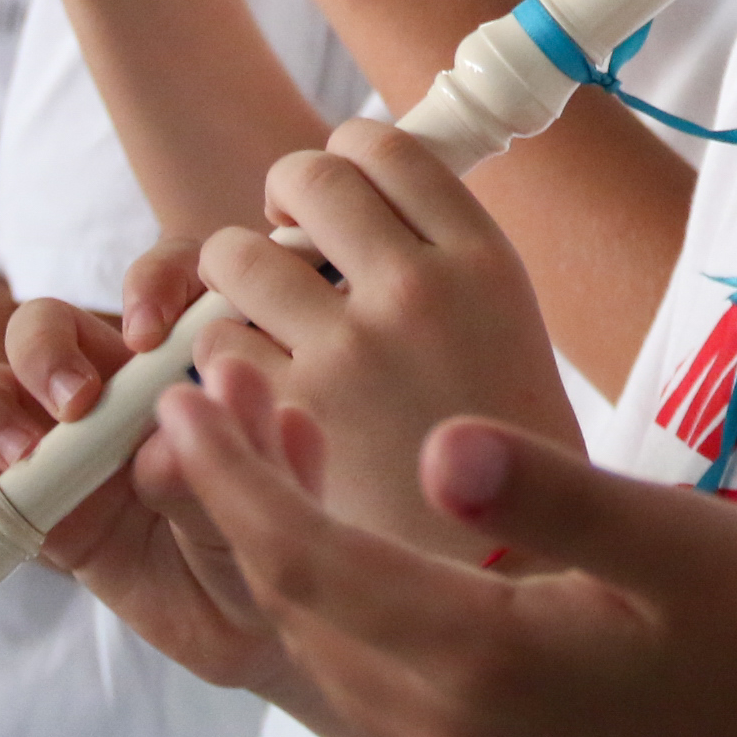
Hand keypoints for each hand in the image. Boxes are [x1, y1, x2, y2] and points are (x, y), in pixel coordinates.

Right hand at [0, 284, 297, 694]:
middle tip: (77, 404)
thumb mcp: (270, 504)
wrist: (250, 633)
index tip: (151, 334)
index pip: (164, 280)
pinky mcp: (29, 511)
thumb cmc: (272, 543)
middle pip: (52, 325)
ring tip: (25, 457)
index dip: (151, 285)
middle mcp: (117, 392)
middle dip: (47, 349)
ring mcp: (63, 449)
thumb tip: (170, 433)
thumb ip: (232, 458)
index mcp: (187, 363)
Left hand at [159, 395, 736, 736]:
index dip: (234, 475)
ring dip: (287, 544)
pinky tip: (371, 529)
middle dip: (239, 496)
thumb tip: (442, 448)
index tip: (185, 395)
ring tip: (278, 429)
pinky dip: (342, 594)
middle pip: (297, 606)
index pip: (309, 563)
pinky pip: (376, 676)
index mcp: (489, 660)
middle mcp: (455, 727)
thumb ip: (556, 493)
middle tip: (212, 383)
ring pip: (327, 646)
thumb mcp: (682, 539)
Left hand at [189, 114, 582, 557]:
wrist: (524, 592)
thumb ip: (449, 268)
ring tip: (271, 321)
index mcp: (487, 265)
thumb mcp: (517, 336)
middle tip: (292, 245)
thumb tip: (375, 198)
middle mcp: (418, 292)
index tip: (340, 194)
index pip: (388, 144)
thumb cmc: (521, 471)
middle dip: (285, 200)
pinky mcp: (291, 423)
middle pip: (308, 177)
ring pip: (236, 259)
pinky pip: (212, 353)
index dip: (348, 153)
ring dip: (238, 278)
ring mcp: (349, 356)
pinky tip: (260, 396)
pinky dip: (219, 365)